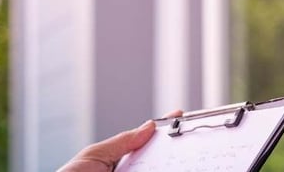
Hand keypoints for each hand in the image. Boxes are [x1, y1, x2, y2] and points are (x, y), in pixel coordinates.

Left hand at [57, 111, 182, 171]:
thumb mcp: (95, 155)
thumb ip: (122, 142)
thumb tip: (148, 126)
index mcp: (119, 158)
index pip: (145, 143)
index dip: (163, 131)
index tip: (179, 117)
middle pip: (158, 161)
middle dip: (173, 151)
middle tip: (187, 144)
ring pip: (159, 170)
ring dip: (172, 165)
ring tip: (184, 161)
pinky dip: (163, 171)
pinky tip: (173, 168)